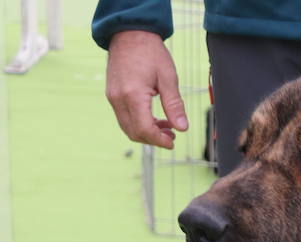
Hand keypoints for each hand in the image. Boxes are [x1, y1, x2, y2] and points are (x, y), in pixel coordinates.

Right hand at [105, 29, 187, 148]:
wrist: (129, 33)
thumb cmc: (150, 52)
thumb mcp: (168, 77)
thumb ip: (174, 105)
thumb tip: (182, 128)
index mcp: (132, 95)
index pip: (144, 129)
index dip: (159, 140)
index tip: (173, 142)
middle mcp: (118, 99)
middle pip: (134, 132)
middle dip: (153, 139)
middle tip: (172, 136)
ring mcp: (112, 97)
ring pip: (127, 127)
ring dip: (146, 132)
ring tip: (167, 127)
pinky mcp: (112, 94)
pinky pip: (124, 117)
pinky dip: (139, 123)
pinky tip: (155, 118)